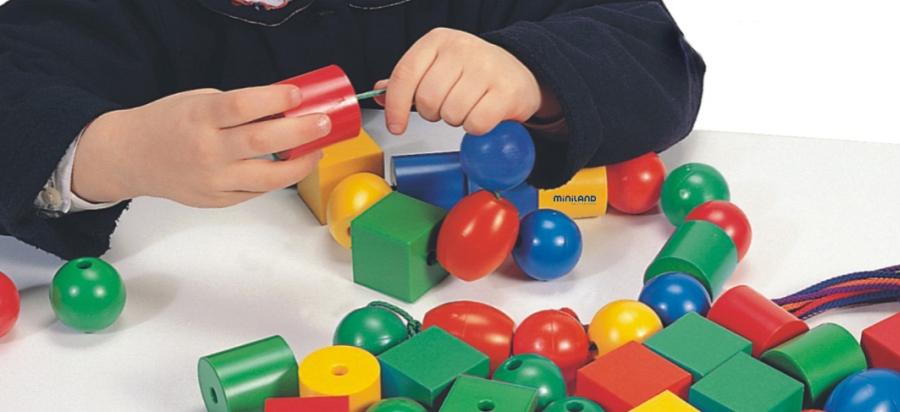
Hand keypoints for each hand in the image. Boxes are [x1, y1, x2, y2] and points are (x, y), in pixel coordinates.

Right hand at [72, 85, 330, 207]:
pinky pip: (257, 191)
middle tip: (322, 123)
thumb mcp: (198, 101)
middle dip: (301, 132)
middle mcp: (207, 150)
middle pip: (264, 141)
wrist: (131, 156)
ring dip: (300, 164)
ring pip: (269, 177)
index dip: (275, 100)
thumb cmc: (168, 123)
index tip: (297, 95)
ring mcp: (213, 180)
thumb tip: (285, 108)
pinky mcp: (218, 200)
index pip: (244, 106)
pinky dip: (277, 178)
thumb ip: (237, 107)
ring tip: (316, 150)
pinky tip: (289, 166)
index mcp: (201, 117)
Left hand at [376, 28, 558, 135]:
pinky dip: (475, 128)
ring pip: (452, 113)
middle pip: (428, 99)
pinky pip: (476, 123)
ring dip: (456, 121)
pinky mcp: (506, 91)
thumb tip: (378, 93)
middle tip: (446, 108)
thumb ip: (409, 81)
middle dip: (434, 113)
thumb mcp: (437, 67)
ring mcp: (486, 68)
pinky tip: (482, 115)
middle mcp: (461, 49)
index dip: (396, 106)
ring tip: (467, 108)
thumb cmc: (474, 72)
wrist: (519, 73)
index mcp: (438, 40)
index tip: (396, 126)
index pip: (405, 75)